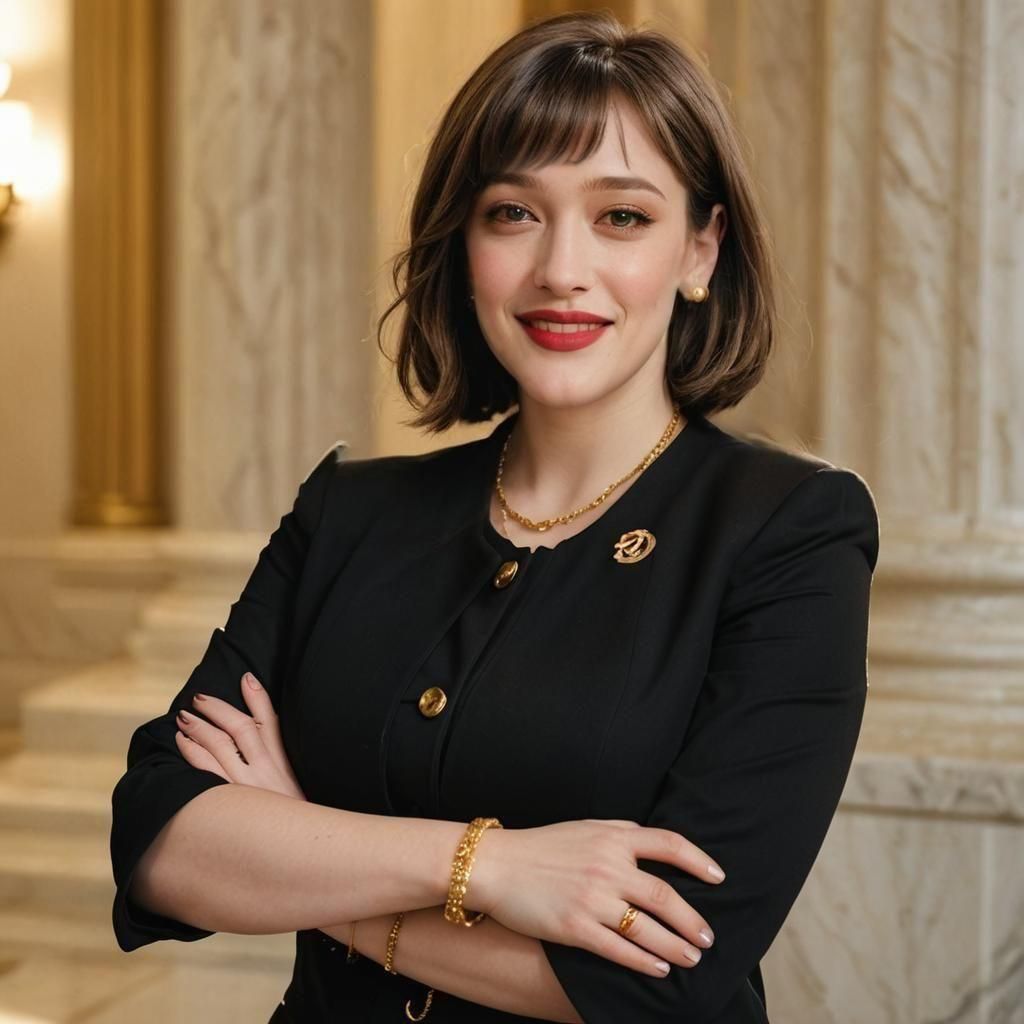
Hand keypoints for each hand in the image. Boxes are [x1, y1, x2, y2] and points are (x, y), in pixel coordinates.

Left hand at [176, 676, 360, 936]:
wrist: (306, 861)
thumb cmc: (303, 829)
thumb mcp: (303, 793)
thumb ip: (288, 767)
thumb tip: (272, 749)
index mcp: (287, 766)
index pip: (272, 722)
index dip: (258, 698)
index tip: (246, 678)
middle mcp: (267, 772)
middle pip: (241, 727)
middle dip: (220, 709)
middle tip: (201, 698)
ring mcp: (247, 787)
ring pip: (220, 744)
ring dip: (200, 727)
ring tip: (186, 716)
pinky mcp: (231, 805)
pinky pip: (205, 771)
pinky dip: (192, 752)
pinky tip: (182, 742)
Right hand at [466, 819, 724, 977]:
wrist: (496, 865)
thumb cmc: (540, 846)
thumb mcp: (584, 828)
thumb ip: (618, 833)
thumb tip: (651, 842)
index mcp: (613, 838)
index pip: (668, 844)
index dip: (698, 861)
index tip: (718, 877)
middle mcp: (608, 866)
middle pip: (665, 895)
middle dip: (692, 920)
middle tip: (709, 936)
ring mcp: (592, 899)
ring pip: (648, 927)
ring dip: (677, 945)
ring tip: (692, 957)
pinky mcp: (575, 928)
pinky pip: (620, 950)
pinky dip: (645, 961)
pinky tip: (660, 969)